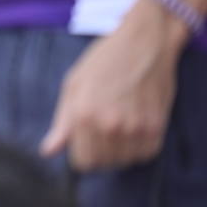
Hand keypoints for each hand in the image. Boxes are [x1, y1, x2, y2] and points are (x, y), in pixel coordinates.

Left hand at [40, 0, 187, 170]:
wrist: (144, 42)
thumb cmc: (104, 61)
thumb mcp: (74, 85)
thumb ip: (62, 122)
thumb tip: (48, 152)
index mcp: (84, 115)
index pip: (82, 162)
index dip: (81, 154)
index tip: (84, 142)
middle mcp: (110, 125)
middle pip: (103, 164)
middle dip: (99, 152)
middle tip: (101, 130)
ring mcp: (136, 128)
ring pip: (124, 161)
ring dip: (119, 150)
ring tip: (117, 125)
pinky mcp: (157, 126)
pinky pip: (145, 154)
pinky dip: (138, 147)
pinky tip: (133, 127)